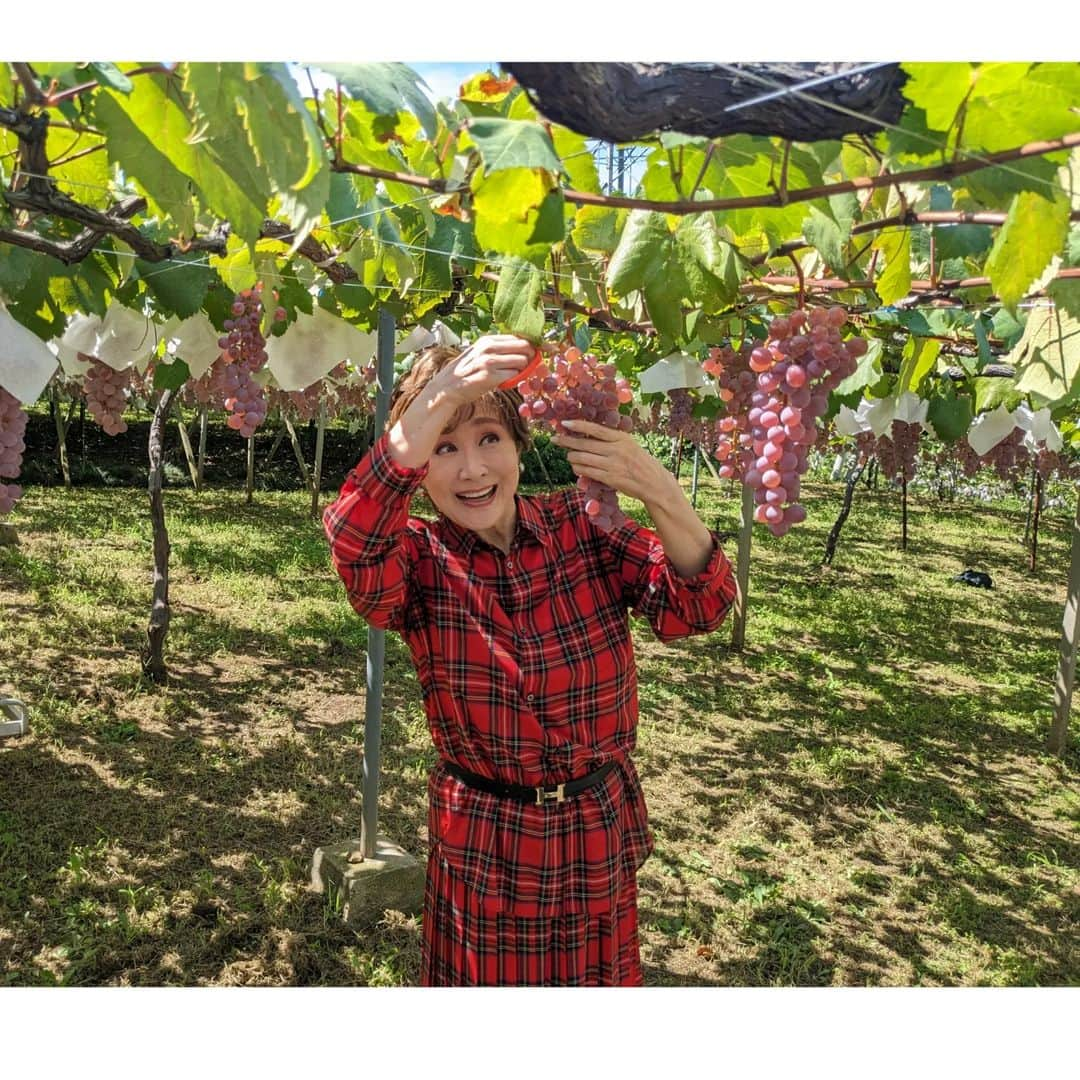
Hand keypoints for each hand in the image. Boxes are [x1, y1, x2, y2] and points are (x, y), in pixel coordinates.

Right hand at [425, 334, 535, 408]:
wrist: (447, 387)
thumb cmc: (467, 372)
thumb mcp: (481, 353)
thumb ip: (500, 350)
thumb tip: (527, 349)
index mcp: (488, 339)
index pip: (520, 336)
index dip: (536, 343)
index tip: (550, 348)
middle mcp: (489, 347)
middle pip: (525, 346)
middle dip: (531, 357)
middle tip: (527, 366)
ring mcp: (489, 361)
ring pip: (522, 362)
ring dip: (521, 370)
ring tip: (509, 375)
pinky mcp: (489, 376)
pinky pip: (514, 376)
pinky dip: (513, 380)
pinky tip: (503, 382)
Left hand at [551, 419, 680, 505]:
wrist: (654, 483)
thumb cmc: (641, 463)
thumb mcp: (629, 446)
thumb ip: (611, 441)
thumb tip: (588, 438)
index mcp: (622, 438)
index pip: (595, 429)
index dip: (577, 426)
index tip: (564, 423)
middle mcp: (616, 449)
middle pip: (584, 444)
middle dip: (567, 442)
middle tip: (555, 439)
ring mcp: (613, 465)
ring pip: (583, 458)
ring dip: (571, 457)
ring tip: (568, 456)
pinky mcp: (610, 478)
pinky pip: (587, 472)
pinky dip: (578, 469)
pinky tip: (575, 467)